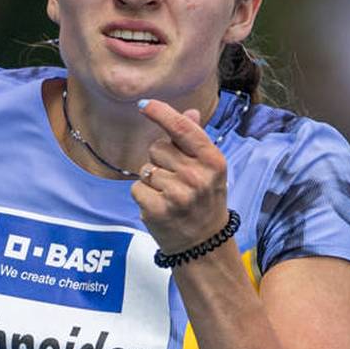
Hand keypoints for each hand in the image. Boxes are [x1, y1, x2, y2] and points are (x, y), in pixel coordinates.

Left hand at [131, 99, 229, 253]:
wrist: (204, 244)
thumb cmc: (205, 200)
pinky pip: (136, 188)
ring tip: (170, 195)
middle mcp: (197, 176)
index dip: (161, 113)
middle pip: (158, 148)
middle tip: (176, 179)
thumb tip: (188, 112)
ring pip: (145, 169)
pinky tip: (160, 206)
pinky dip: (144, 196)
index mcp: (212, 161)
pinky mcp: (158, 210)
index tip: (144, 105)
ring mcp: (177, 195)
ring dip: (152, 180)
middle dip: (160, 160)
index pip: (182, 129)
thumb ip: (195, 139)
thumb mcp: (209, 169)